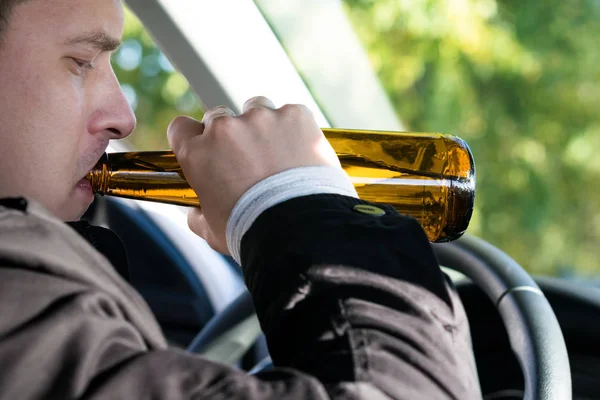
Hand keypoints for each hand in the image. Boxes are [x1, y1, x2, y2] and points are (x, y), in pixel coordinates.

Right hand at [167, 96, 340, 253]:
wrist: (300, 229)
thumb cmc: (253, 233)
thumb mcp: (212, 231)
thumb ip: (197, 216)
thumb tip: (196, 212)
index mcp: (198, 153)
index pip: (181, 127)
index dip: (194, 138)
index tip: (206, 148)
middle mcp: (225, 128)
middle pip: (219, 116)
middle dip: (230, 134)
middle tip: (248, 160)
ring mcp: (262, 118)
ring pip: (257, 108)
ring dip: (263, 126)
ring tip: (279, 155)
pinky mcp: (296, 115)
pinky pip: (292, 114)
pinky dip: (296, 130)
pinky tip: (302, 154)